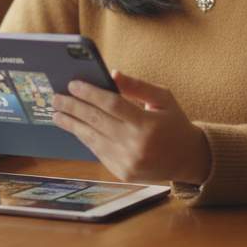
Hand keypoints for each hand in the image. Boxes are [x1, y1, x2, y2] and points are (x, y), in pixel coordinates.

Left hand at [51, 70, 210, 184]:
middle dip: (73, 107)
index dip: (90, 93)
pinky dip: (84, 138)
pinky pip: (98, 152)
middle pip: (96, 121)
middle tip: (56, 97)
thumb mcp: (163, 98)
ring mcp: (128, 162)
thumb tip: (111, 74)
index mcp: (147, 124)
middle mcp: (136, 145)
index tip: (73, 84)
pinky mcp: (122, 173)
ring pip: (92, 138)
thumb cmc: (175, 124)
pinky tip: (74, 127)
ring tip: (57, 113)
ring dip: (72, 124)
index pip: (111, 105)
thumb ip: (137, 86)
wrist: (189, 160)